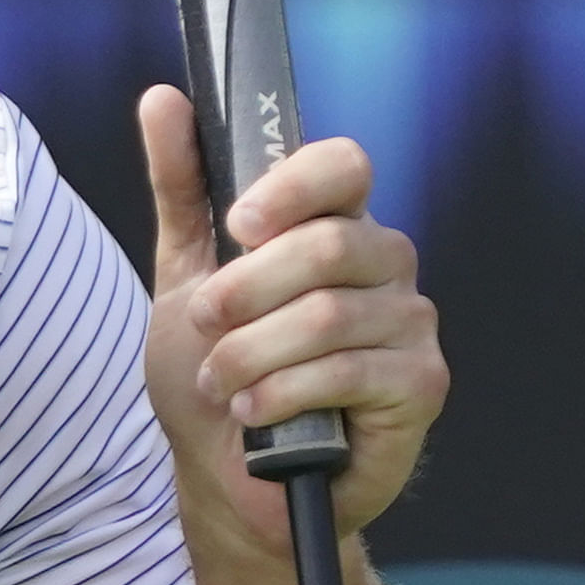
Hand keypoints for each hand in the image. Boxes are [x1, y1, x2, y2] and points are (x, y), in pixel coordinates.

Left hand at [136, 82, 446, 540]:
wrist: (229, 485)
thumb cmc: (214, 380)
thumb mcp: (183, 277)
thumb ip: (183, 188)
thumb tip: (163, 99)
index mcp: (335, 226)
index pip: (343, 166)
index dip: (292, 186)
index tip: (239, 223)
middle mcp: (385, 263)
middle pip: (330, 243)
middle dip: (246, 289)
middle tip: (206, 324)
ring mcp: (410, 323)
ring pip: (329, 313)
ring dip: (252, 354)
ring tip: (223, 383)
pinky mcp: (421, 384)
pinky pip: (348, 371)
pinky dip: (283, 394)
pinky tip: (255, 413)